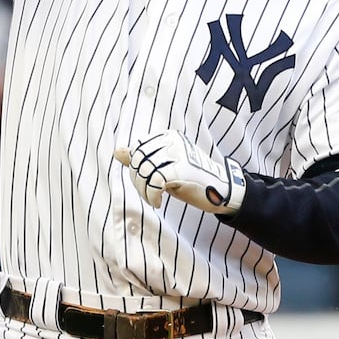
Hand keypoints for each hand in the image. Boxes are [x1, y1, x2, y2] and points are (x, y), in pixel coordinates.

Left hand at [114, 130, 245, 214]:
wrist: (221, 191)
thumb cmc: (191, 179)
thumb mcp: (164, 167)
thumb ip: (141, 159)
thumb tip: (117, 151)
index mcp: (168, 137)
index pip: (137, 150)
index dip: (135, 170)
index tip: (145, 183)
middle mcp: (173, 141)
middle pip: (139, 160)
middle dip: (137, 181)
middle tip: (148, 194)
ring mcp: (179, 154)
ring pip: (145, 171)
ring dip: (144, 191)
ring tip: (153, 199)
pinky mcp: (183, 169)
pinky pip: (155, 181)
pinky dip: (152, 195)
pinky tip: (158, 202)